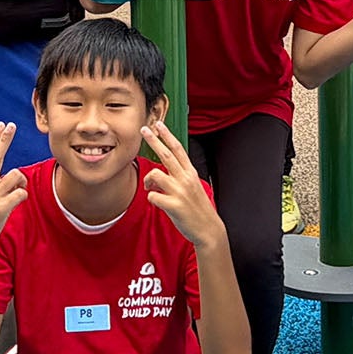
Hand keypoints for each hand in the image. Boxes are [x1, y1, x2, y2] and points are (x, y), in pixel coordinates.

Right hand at [0, 122, 26, 255]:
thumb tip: (8, 176)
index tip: (1, 124)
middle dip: (4, 139)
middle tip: (11, 125)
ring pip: (15, 175)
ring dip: (21, 181)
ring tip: (17, 191)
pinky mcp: (0, 208)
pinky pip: (20, 194)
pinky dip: (23, 196)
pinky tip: (17, 202)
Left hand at [139, 122, 225, 249]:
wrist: (208, 229)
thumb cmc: (198, 208)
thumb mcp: (193, 187)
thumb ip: (179, 177)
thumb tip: (160, 174)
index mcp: (190, 173)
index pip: (178, 149)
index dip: (168, 135)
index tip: (159, 124)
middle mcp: (185, 179)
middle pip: (166, 154)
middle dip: (154, 140)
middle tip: (144, 129)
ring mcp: (180, 192)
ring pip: (156, 174)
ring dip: (148, 180)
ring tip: (149, 187)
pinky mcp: (174, 205)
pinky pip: (153, 196)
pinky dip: (151, 197)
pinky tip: (156, 201)